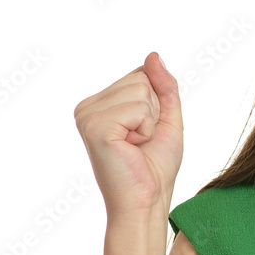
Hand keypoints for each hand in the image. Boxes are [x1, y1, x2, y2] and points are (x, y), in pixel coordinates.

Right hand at [74, 52, 183, 217]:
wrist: (147, 200)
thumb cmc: (155, 165)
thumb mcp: (167, 117)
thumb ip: (163, 85)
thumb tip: (153, 55)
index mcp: (100, 103)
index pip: (141, 75)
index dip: (157, 104)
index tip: (144, 131)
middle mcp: (88, 106)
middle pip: (142, 79)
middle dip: (154, 111)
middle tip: (141, 141)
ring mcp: (87, 115)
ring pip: (142, 90)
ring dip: (151, 121)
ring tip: (135, 145)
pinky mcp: (95, 126)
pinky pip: (138, 107)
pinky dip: (146, 128)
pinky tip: (131, 147)